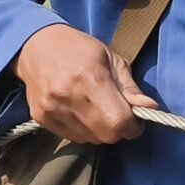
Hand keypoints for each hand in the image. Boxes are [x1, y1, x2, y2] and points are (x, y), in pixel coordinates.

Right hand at [13, 23, 151, 144]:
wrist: (34, 45)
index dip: (132, 126)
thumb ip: (130, 87)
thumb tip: (149, 108)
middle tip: (115, 114)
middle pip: (106, 135)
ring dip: (98, 130)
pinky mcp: (40, 117)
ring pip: (90, 139)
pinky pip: (72, 137)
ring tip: (94, 110)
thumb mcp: (110, 59)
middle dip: (117, 129)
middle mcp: (69, 95)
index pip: (119, 121)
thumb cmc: (78, 48)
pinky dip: (81, 130)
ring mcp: (52, 108)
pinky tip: (79, 112)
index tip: (134, 121)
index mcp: (91, 77)